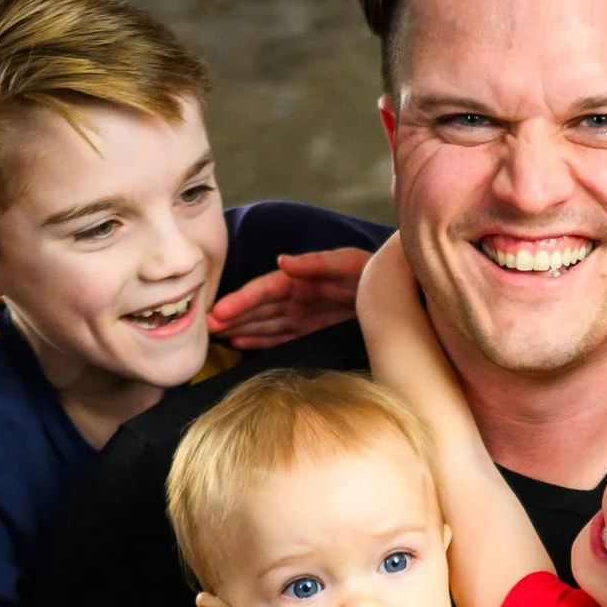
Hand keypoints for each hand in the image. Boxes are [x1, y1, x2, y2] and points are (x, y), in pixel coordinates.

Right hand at [208, 245, 373, 349]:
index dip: (241, 302)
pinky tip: (240, 345)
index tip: (218, 314)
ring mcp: (305, 316)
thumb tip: (282, 262)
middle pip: (259, 308)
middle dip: (232, 317)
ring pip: (265, 323)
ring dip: (241, 329)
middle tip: (204, 330)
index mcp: (304, 279)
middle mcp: (299, 297)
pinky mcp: (313, 332)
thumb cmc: (375, 274)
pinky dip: (260, 341)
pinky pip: (281, 337)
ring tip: (215, 338)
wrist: (401, 294)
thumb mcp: (351, 264)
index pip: (265, 290)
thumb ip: (318, 263)